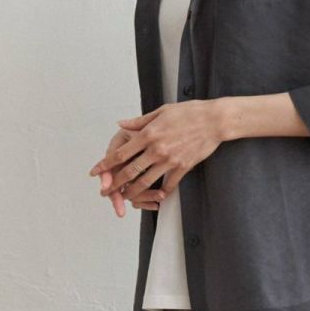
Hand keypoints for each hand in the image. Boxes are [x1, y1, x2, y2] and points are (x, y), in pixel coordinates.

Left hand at [89, 100, 225, 211]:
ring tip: (126, 198)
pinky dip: (161, 193)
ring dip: (134, 192)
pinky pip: (169, 185)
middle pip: (129, 172)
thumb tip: (121, 125)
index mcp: (147, 134)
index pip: (120, 153)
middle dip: (115, 184)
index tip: (95, 172)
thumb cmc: (188, 112)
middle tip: (106, 192)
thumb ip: (138, 122)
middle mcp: (155, 149)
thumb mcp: (161, 112)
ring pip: (146, 182)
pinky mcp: (182, 167)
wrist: (214, 120)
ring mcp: (169, 160)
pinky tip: (157, 197)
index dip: (105, 164)